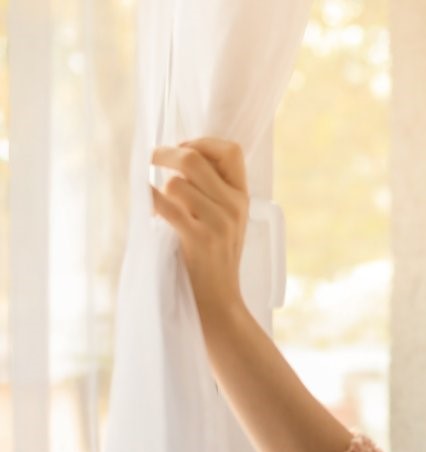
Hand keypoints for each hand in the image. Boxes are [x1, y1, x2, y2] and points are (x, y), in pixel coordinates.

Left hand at [149, 138, 249, 321]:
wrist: (219, 300)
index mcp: (242, 197)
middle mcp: (234, 206)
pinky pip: (164, 205)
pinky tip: (148, 211)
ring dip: (158, 190)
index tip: (183, 149)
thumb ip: (212, 192)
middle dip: (164, 154)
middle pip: (194, 158)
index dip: (202, 142)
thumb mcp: (227, 221)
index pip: (231, 150)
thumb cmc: (214, 258)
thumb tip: (177, 157)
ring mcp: (219, 223)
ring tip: (157, 204)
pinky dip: (148, 203)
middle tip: (151, 160)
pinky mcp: (199, 239)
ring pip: (175, 183)